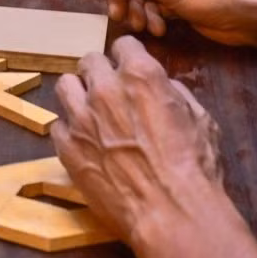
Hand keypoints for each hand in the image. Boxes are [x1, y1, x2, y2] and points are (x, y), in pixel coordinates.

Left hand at [53, 37, 231, 257]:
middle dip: (100, 72)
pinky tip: (85, 143)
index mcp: (140, 74)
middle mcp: (105, 89)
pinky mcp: (68, 148)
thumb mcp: (198, 118)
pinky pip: (58, 126)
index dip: (129, 57)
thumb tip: (161, 88)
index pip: (123, 45)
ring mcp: (81, 118)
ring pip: (65, 86)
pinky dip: (70, 131)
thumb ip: (172, 93)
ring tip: (90, 110)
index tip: (129, 67)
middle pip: (90, 61)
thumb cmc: (193, 167)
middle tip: (109, 89)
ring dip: (79, 94)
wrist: (171, 212)